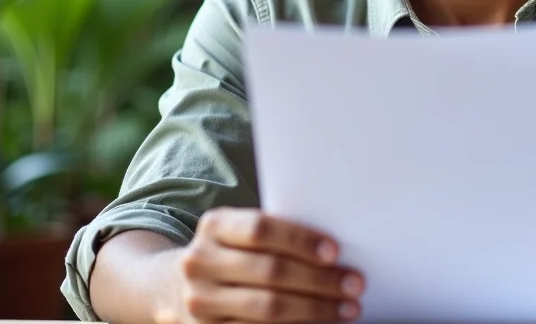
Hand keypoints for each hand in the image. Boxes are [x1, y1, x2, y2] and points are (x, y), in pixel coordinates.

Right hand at [157, 207, 363, 323]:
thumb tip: (334, 252)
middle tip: (354, 284)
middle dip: (319, 280)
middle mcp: (200, 262)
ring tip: (346, 308)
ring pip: (267, 308)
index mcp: (215, 225)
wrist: (182, 285)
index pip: (261, 229)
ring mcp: (199, 301)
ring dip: (315, 309)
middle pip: (270, 271)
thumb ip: (276, 235)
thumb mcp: (241, 233)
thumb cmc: (233, 253)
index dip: (300, 240)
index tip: (335, 252)